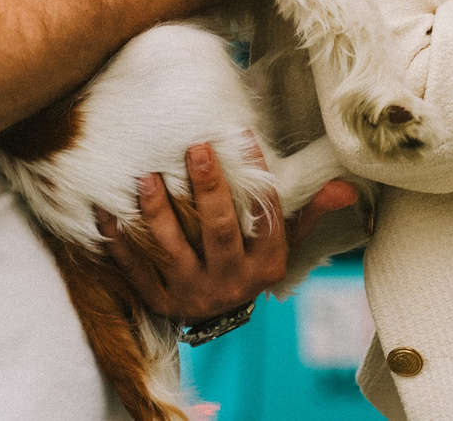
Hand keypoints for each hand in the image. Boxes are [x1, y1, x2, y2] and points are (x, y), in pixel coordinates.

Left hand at [96, 137, 361, 320]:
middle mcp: (232, 281)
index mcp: (266, 263)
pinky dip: (119, 241)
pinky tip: (105, 211)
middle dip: (208, 190)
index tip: (241, 134)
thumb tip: (347, 186)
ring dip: (158, 214)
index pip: (265, 214)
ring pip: (173, 251)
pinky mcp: (160, 301)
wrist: (221, 319)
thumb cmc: (251, 264)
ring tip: (146, 177)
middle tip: (194, 148)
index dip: (256, 174)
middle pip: (220, 231)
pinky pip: (135, 269)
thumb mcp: (284, 242)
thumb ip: (310, 212)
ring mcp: (193, 293)